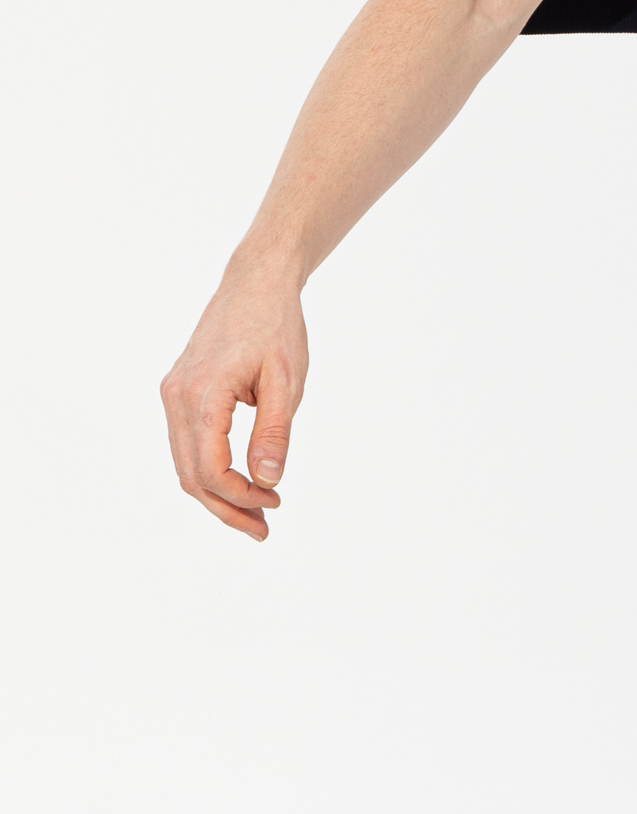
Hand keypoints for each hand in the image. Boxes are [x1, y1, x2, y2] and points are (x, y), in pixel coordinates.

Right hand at [161, 264, 309, 540]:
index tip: (274, 502)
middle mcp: (177, 397)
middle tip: (264, 528)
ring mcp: (173, 394)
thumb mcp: (287, 382)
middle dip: (226, 508)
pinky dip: (209, 469)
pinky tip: (240, 480)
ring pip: (185, 463)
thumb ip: (275, 432)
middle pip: (191, 475)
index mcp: (204, 395)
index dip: (241, 497)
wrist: (254, 284)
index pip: (211, 469)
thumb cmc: (276, 328)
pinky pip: (186, 443)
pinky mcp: (178, 391)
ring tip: (257, 511)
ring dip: (218, 494)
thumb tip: (269, 480)